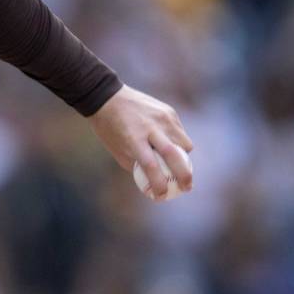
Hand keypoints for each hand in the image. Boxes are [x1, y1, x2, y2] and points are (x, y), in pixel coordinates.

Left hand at [87, 85, 193, 199]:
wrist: (106, 96)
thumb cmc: (109, 128)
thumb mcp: (117, 150)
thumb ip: (136, 165)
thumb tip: (152, 181)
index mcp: (133, 139)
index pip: (151, 167)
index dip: (159, 185)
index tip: (161, 197)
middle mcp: (150, 127)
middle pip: (175, 155)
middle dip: (185, 176)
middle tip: (186, 188)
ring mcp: (162, 117)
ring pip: (184, 143)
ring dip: (184, 158)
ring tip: (178, 165)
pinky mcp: (168, 111)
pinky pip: (180, 132)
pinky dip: (178, 142)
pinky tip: (169, 144)